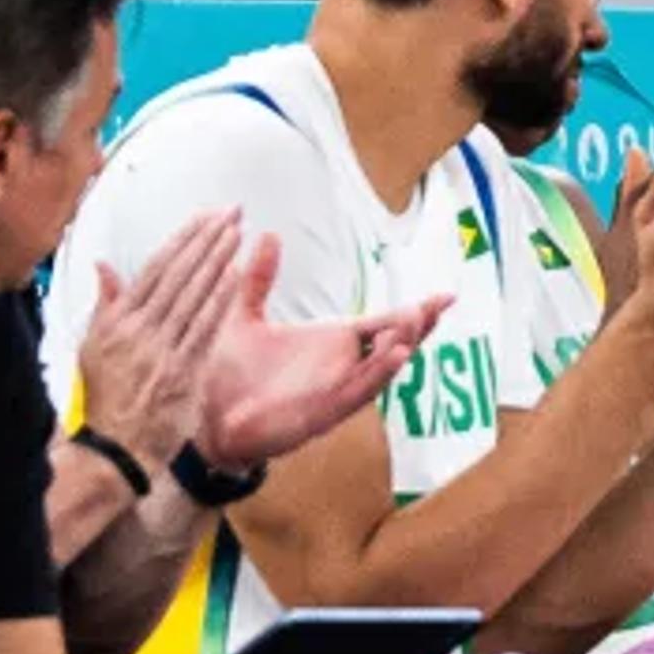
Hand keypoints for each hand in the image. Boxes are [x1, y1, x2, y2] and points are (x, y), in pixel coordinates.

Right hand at [76, 205, 245, 469]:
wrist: (117, 447)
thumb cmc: (109, 397)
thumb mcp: (95, 348)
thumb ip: (107, 305)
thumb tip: (104, 266)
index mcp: (116, 321)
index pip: (155, 269)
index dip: (184, 239)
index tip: (207, 217)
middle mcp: (137, 330)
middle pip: (177, 274)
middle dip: (206, 240)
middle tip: (231, 212)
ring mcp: (160, 350)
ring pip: (192, 295)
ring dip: (217, 261)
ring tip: (237, 232)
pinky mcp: (182, 371)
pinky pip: (204, 327)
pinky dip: (219, 299)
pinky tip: (236, 276)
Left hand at [194, 235, 447, 470]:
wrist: (207, 419)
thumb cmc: (229, 374)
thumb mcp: (243, 316)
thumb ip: (259, 278)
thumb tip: (267, 234)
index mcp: (331, 343)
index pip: (384, 323)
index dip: (414, 310)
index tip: (446, 295)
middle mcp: (343, 365)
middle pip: (397, 343)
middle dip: (420, 324)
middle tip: (440, 303)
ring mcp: (338, 389)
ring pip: (384, 366)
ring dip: (404, 342)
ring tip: (417, 318)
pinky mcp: (327, 410)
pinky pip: (362, 389)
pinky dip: (382, 372)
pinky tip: (398, 353)